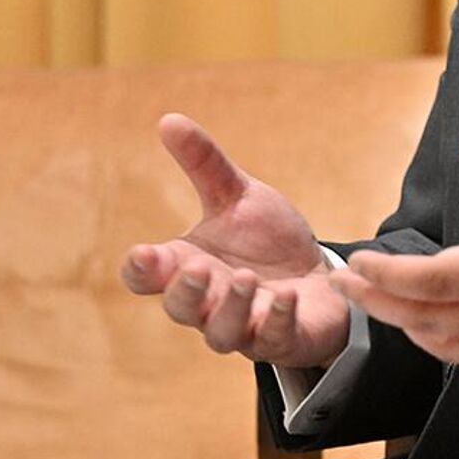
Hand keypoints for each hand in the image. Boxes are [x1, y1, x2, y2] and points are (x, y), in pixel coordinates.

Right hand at [121, 113, 350, 369]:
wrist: (317, 274)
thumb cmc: (266, 241)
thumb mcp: (237, 196)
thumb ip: (204, 165)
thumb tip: (168, 119)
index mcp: (187, 266)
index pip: (145, 278)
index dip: (140, 270)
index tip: (145, 254)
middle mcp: (208, 302)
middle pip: (180, 309)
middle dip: (186, 292)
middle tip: (198, 268)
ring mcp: (242, 326)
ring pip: (221, 332)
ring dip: (230, 307)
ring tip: (245, 278)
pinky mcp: (279, 339)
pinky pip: (272, 339)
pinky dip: (276, 319)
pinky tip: (285, 297)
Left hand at [329, 127, 458, 365]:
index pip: (432, 281)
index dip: (387, 274)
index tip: (356, 261)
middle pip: (428, 319)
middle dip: (378, 303)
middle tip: (342, 286)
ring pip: (449, 346)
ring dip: (405, 327)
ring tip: (376, 305)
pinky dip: (441, 344)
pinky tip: (430, 327)